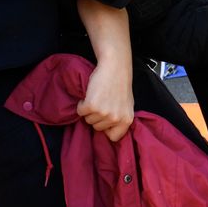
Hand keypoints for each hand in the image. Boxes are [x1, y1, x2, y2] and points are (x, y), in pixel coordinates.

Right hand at [76, 0, 134, 141]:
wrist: (115, 68)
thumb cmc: (120, 86)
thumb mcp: (127, 106)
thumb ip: (120, 119)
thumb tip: (110, 133)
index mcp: (127, 121)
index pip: (114, 138)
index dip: (107, 129)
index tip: (106, 120)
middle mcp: (116, 119)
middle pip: (97, 128)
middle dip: (97, 117)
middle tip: (103, 102)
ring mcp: (104, 113)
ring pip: (88, 120)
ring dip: (89, 110)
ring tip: (98, 97)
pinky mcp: (92, 105)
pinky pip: (80, 111)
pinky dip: (81, 104)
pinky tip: (90, 95)